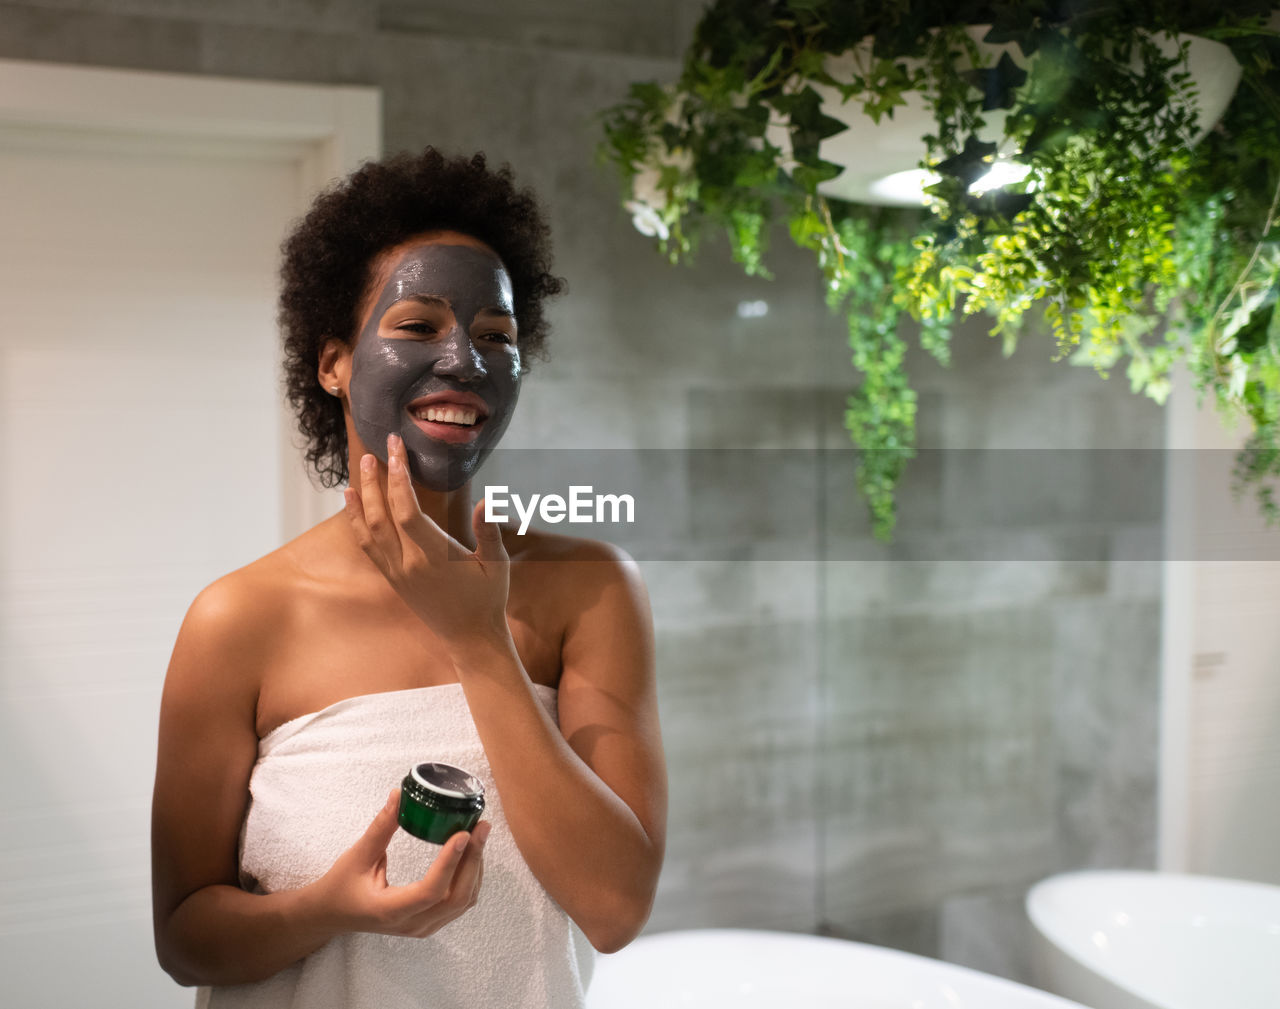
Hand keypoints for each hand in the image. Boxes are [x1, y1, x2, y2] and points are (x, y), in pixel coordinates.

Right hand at [313, 789, 490, 938]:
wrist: (333, 915)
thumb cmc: (341, 887)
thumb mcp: (357, 856)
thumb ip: (381, 827)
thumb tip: (400, 795)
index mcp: (389, 910)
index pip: (430, 891)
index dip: (450, 862)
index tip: (462, 834)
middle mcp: (411, 924)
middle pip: (456, 897)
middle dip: (473, 860)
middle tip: (481, 827)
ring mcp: (423, 927)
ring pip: (463, 901)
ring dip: (475, 868)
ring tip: (479, 835)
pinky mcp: (429, 922)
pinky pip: (460, 904)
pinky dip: (471, 878)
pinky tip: (470, 854)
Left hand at [343, 434, 510, 646]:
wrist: (469, 637)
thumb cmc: (487, 598)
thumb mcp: (496, 564)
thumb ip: (488, 531)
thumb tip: (487, 502)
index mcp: (433, 557)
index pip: (406, 511)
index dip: (398, 480)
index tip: (396, 452)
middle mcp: (408, 564)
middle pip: (380, 516)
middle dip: (374, 481)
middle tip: (373, 452)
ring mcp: (396, 573)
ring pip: (368, 531)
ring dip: (360, 499)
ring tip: (356, 471)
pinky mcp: (392, 579)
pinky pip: (368, 546)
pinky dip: (357, 522)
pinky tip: (353, 504)